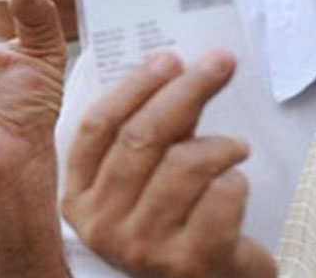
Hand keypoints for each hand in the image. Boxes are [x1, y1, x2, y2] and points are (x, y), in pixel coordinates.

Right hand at [61, 51, 275, 277]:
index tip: (168, 58)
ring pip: (183, 164)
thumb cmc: (174, 226)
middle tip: (219, 64)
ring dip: (220, 144)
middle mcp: (101, 224)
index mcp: (79, 196)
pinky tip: (236, 184)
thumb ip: (145, 137)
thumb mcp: (141, 182)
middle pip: (141, 137)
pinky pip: (219, 197)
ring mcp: (142, 247)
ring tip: (235, 146)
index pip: (97, 127)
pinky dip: (236, 181)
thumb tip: (174, 71)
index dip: (135, 85)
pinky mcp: (189, 262)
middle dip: (185, 91)